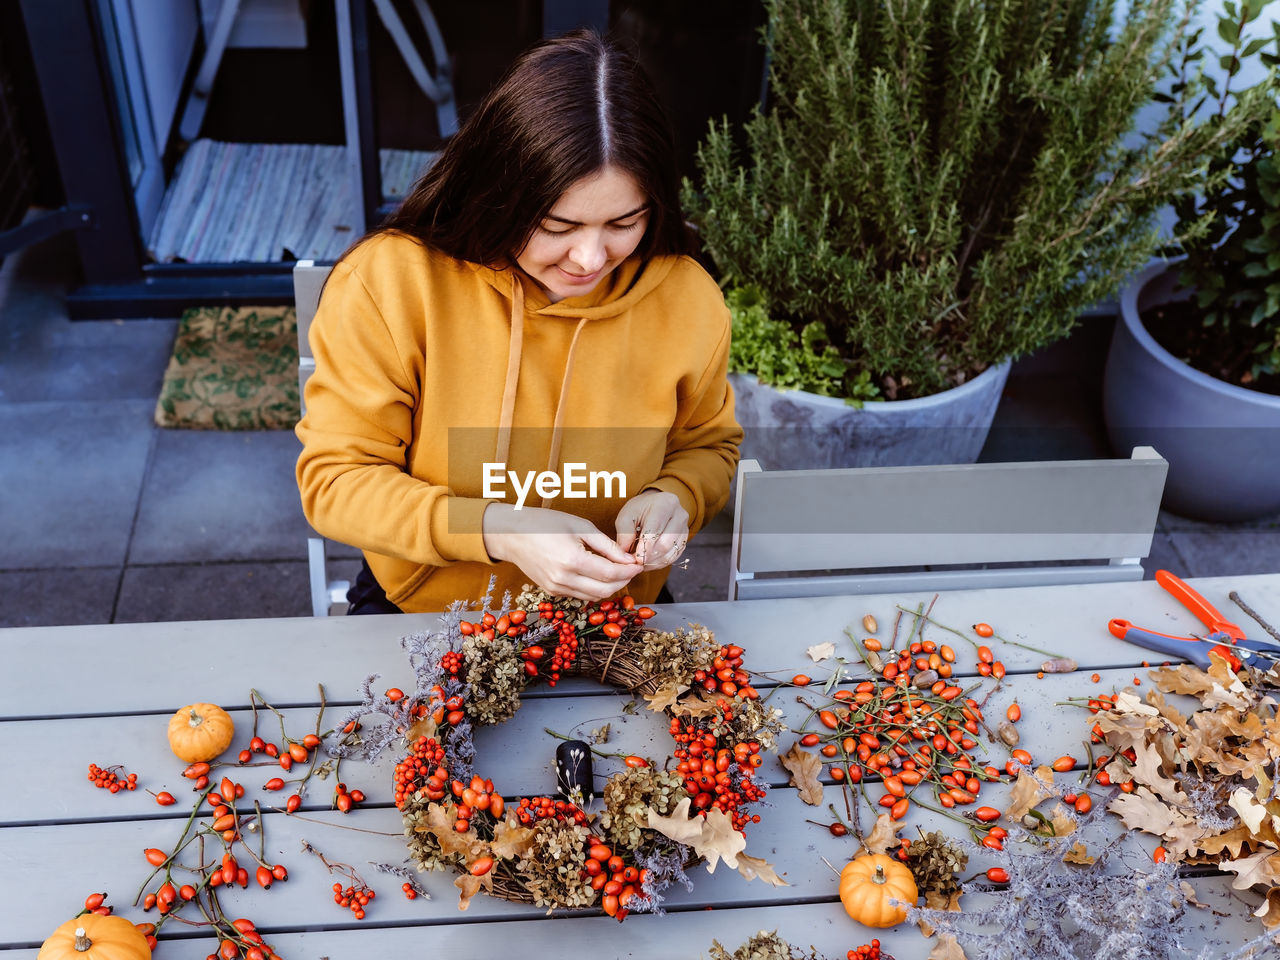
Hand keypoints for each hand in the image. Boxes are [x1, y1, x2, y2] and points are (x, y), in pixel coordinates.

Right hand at [482, 503, 641, 600]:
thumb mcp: (581, 527)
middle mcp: (564, 579)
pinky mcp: (552, 592)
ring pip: (593, 597)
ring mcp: (556, 588)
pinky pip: (581, 594)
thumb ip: (607, 546)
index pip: (610, 574)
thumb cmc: (546, 523)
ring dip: (610, 587)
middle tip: (631, 568)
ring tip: (618, 571)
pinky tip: (599, 574)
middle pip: (604, 591)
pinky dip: (594, 588)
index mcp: (572, 560)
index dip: (629, 571)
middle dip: (623, 581)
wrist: (513, 534)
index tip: (639, 564)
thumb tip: (629, 559)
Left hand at [615, 490, 688, 571]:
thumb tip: (627, 557)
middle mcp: (679, 515)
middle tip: (636, 563)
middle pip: (665, 544)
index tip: (636, 560)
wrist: (654, 505)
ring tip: (642, 564)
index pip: (654, 532)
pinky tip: (650, 562)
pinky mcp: (685, 539)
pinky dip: (661, 563)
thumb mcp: (626, 517)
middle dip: (649, 557)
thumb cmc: (639, 511)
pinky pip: (674, 556)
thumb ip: (625, 535)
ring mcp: (685, 528)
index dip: (644, 549)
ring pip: (671, 553)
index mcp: (664, 504)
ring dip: (654, 562)